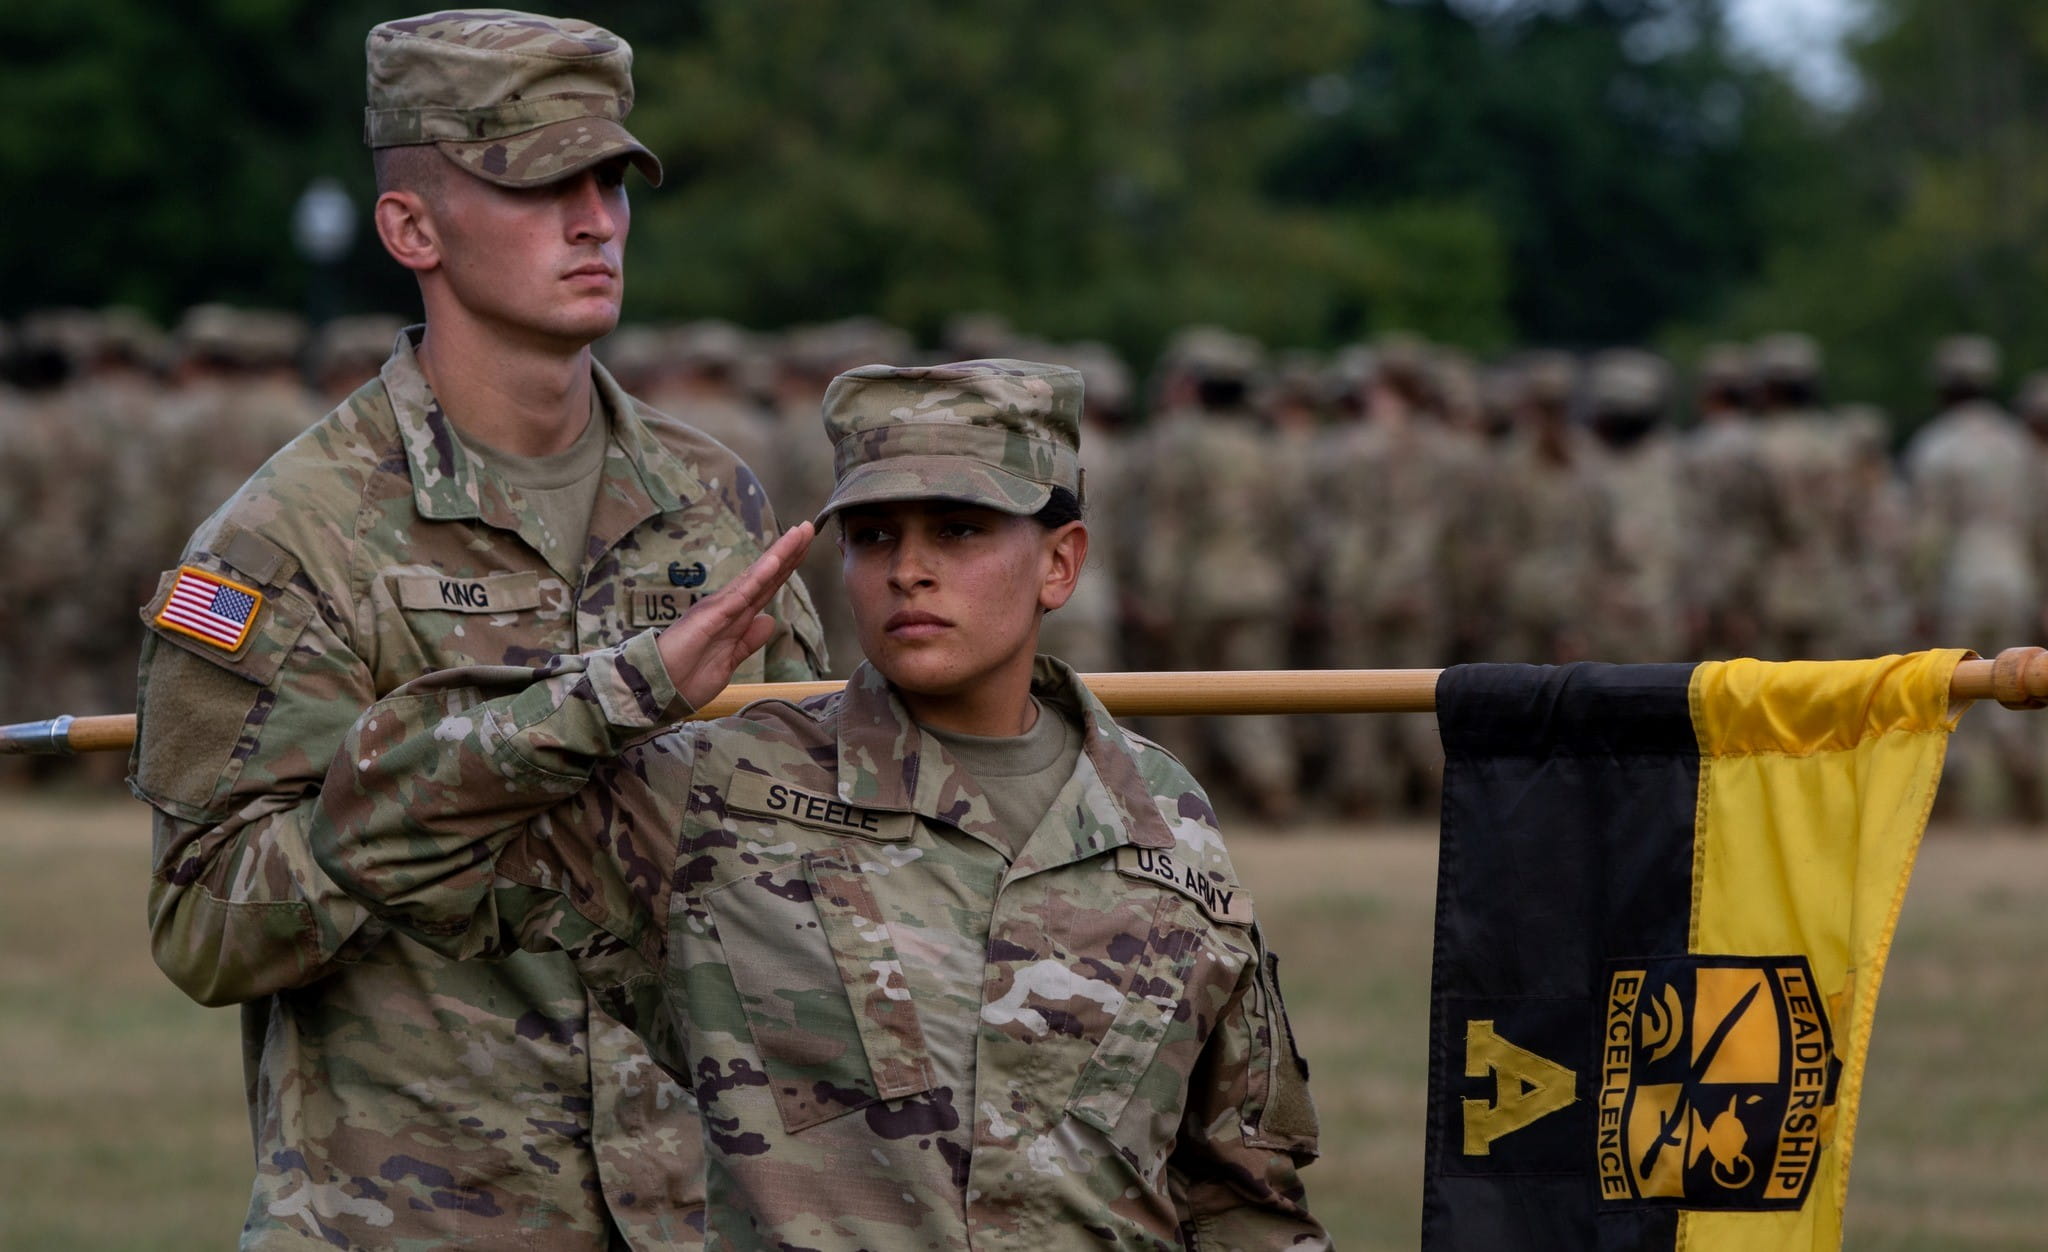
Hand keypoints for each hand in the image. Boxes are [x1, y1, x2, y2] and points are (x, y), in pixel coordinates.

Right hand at [655, 522, 814, 707]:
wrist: (658, 690)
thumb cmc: (687, 676)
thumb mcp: (729, 660)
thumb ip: (748, 640)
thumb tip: (769, 620)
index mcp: (734, 616)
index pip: (767, 587)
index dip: (787, 567)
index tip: (805, 547)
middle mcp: (728, 605)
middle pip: (766, 575)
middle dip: (789, 551)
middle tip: (808, 527)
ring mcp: (719, 607)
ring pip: (756, 576)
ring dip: (779, 554)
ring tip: (799, 533)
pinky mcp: (711, 616)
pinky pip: (740, 594)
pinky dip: (758, 576)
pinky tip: (775, 561)